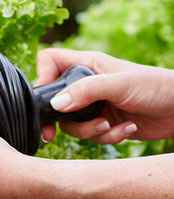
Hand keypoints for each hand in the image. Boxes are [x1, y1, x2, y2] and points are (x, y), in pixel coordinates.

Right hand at [36, 48, 173, 142]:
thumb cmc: (156, 86)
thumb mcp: (119, 85)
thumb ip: (85, 92)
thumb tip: (55, 105)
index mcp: (86, 64)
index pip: (49, 62)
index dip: (41, 77)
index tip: (47, 98)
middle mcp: (85, 84)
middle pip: (54, 101)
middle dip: (56, 120)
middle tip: (50, 134)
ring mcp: (94, 105)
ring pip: (71, 124)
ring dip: (90, 131)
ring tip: (111, 125)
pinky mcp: (104, 123)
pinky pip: (92, 136)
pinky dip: (108, 136)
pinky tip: (127, 129)